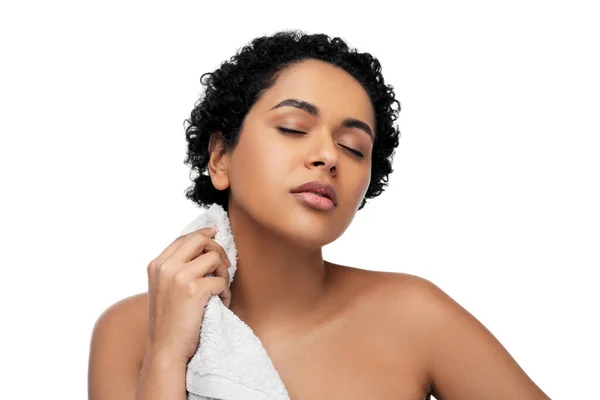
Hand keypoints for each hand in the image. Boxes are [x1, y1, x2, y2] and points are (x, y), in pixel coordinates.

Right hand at [144, 226, 231, 364]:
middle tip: (225, 265)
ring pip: (214, 258)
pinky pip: (221, 282)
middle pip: (199, 240)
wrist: (165, 349)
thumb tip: (204, 247)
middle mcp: (165, 267)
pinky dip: (225, 293)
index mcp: (156, 265)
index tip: (214, 234)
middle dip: (217, 248)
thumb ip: (177, 268)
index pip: (183, 238)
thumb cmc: (169, 322)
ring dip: (224, 274)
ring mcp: (178, 277)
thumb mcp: (164, 288)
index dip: (202, 234)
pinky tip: (220, 303)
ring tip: (220, 290)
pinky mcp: (194, 290)